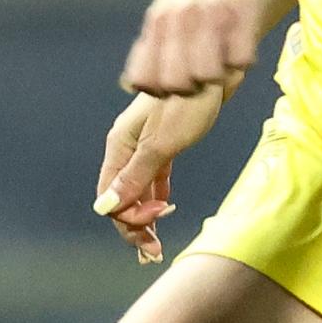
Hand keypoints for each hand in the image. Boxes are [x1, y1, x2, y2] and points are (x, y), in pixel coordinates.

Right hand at [93, 85, 225, 261]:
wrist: (216, 69)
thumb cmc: (190, 103)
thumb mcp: (162, 145)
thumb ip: (135, 177)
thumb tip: (105, 209)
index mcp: (119, 146)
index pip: (110, 197)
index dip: (127, 220)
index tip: (155, 228)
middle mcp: (127, 147)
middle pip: (122, 196)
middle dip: (134, 226)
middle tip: (155, 253)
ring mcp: (145, 145)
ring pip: (138, 188)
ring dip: (146, 216)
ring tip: (157, 244)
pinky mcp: (165, 143)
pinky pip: (153, 177)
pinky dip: (157, 196)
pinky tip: (165, 208)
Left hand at [119, 0, 294, 98]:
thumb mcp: (172, 6)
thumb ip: (153, 42)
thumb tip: (131, 83)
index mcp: (158, 19)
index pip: (142, 79)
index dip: (161, 90)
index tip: (180, 82)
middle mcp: (177, 17)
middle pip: (174, 84)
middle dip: (193, 88)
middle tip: (209, 74)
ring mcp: (209, 15)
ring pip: (205, 76)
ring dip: (221, 75)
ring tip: (228, 59)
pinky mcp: (241, 12)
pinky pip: (240, 60)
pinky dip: (245, 60)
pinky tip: (246, 44)